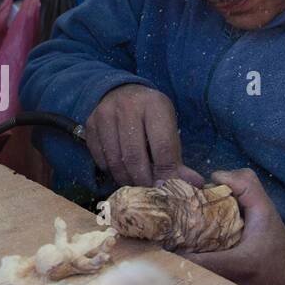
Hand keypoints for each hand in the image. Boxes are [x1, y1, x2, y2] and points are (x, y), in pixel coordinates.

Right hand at [85, 84, 200, 187]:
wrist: (119, 91)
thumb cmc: (150, 115)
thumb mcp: (168, 127)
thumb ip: (176, 157)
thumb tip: (194, 184)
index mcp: (154, 105)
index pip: (162, 147)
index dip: (166, 174)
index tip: (166, 190)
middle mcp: (127, 107)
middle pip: (134, 157)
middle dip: (143, 182)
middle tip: (149, 193)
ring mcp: (105, 115)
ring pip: (114, 161)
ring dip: (126, 180)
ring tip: (136, 186)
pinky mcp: (90, 125)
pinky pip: (100, 159)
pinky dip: (112, 172)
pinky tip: (121, 172)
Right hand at [181, 169, 284, 284]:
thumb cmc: (275, 274)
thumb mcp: (241, 268)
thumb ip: (210, 263)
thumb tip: (177, 258)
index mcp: (261, 209)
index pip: (244, 179)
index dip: (223, 178)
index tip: (200, 190)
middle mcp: (256, 210)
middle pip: (232, 186)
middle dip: (209, 192)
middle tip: (190, 204)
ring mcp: (252, 220)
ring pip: (229, 201)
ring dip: (210, 206)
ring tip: (191, 217)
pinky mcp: (247, 232)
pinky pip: (227, 216)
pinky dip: (213, 219)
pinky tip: (200, 233)